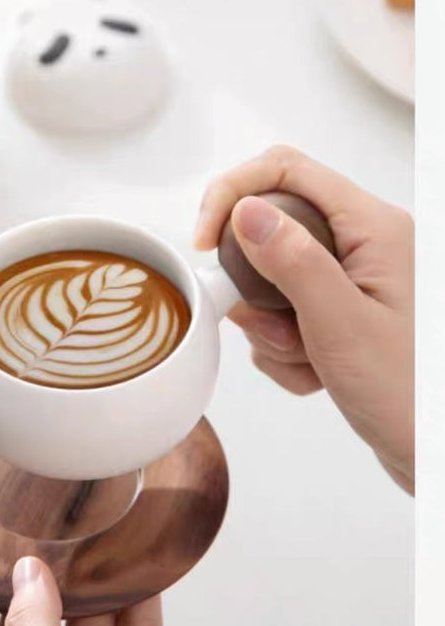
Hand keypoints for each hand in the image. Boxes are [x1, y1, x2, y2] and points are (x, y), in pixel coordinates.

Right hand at [193, 145, 413, 493]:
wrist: (437, 454)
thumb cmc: (413, 395)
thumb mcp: (342, 326)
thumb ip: (292, 263)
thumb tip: (245, 210)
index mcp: (373, 229)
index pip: (286, 171)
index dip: (234, 193)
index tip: (205, 241)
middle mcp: (364, 245)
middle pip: (274, 227)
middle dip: (252, 281)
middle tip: (258, 321)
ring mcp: (352, 279)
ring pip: (273, 278)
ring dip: (269, 324)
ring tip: (305, 358)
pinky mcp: (341, 310)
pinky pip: (284, 312)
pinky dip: (284, 346)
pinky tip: (314, 373)